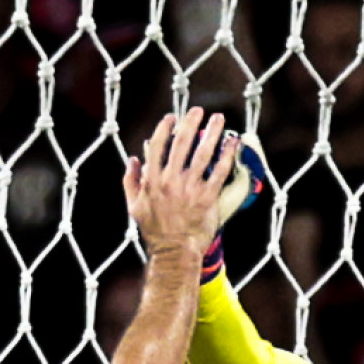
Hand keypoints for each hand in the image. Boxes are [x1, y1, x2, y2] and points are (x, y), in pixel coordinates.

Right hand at [123, 109, 236, 261]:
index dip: (165, 128)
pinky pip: (219, 172)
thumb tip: (133, 159)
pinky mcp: (207, 198)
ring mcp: (190, 189)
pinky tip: (232, 143)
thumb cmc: (154, 231)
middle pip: (182, 144)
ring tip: (219, 118)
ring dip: (211, 133)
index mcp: (152, 180)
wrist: (174, 252)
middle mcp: (170, 181)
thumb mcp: (134, 207)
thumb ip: (130, 182)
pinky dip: (227, 155)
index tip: (172, 117)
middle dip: (191, 123)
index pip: (158, 146)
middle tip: (199, 111)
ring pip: (202, 153)